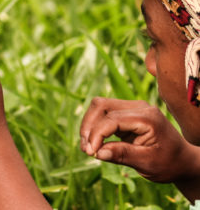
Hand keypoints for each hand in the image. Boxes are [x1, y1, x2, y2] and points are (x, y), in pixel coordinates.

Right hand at [80, 97, 199, 182]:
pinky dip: (95, 126)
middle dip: (89, 126)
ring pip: (100, 107)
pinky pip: (104, 113)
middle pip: (102, 106)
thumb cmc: (169, 163)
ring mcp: (131, 107)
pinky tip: (94, 142)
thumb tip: (98, 153)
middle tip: (86, 149)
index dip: (97, 134)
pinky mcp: (125, 113)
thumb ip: (123, 155)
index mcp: (147, 116)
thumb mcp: (148, 163)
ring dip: (89, 125)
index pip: (112, 119)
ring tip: (87, 147)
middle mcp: (138, 106)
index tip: (90, 153)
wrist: (181, 159)